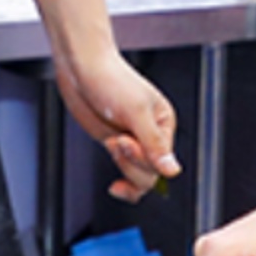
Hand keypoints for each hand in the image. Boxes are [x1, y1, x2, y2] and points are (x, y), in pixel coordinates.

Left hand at [54, 48, 179, 204]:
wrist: (81, 69)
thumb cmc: (110, 80)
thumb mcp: (135, 111)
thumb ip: (154, 144)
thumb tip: (173, 171)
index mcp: (164, 123)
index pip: (162, 161)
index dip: (142, 158)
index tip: (124, 140)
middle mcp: (152, 135)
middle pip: (151, 173)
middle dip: (130, 162)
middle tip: (115, 140)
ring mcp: (133, 141)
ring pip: (139, 177)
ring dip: (123, 166)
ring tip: (111, 142)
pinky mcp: (116, 145)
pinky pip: (126, 174)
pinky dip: (123, 184)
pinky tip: (115, 187)